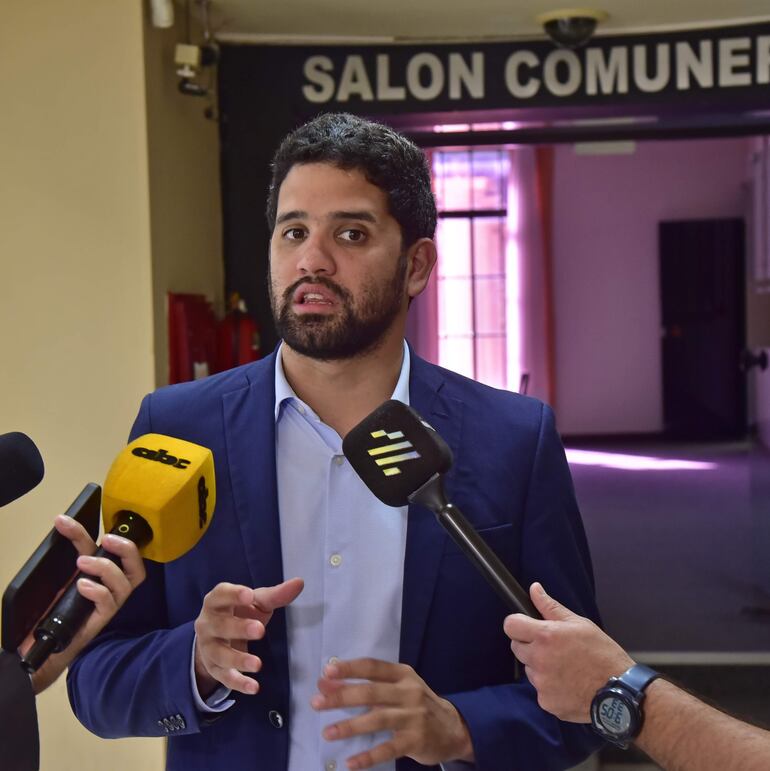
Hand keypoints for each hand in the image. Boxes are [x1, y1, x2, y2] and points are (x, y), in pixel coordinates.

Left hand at [21, 514, 146, 693]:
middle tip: (106, 539)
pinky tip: (81, 586)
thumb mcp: (65, 578)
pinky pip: (109, 603)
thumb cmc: (57, 610)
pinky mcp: (101, 620)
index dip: (94, 532)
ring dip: (106, 568)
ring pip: (126, 583)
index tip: (65, 521)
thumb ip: (73, 556)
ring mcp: (110, 604)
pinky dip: (97, 590)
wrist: (45, 646)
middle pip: (137, 567)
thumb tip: (63, 525)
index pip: (113, 550)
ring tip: (82, 563)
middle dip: (126, 548)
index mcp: (108, 574)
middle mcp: (114, 588)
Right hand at [193, 577, 303, 697]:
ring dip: (238, 659)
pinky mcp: (213, 668)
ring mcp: (208, 647)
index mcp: (216, 601)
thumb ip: (275, 595)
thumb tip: (299, 583)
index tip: (249, 595)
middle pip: (220, 626)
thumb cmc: (239, 612)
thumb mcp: (256, 602)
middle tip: (260, 630)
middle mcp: (207, 624)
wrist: (217, 637)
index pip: (221, 595)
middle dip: (239, 628)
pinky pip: (224, 677)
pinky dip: (238, 683)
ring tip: (258, 664)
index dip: (233, 595)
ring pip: (220, 654)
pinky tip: (254, 687)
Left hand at [311, 658, 473, 769]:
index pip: (373, 667)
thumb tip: (326, 683)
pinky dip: (369, 756)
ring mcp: (414, 716)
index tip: (327, 671)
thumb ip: (365, 686)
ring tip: (327, 732)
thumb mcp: (396, 689)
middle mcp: (409, 692)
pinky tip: (351, 763)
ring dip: (350, 726)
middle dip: (342, 697)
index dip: (350, 668)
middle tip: (316, 703)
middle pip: (371, 693)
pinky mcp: (416, 741)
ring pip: (377, 719)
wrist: (454, 727)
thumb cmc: (417, 703)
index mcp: (403, 674)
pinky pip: (388, 749)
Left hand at [504, 582, 633, 721]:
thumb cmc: (602, 654)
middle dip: (530, 646)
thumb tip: (534, 589)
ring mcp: (541, 683)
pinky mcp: (547, 703)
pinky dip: (550, 687)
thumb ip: (550, 606)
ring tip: (566, 667)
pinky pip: (540, 690)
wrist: (620, 692)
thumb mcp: (579, 623)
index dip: (518, 624)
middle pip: (517, 648)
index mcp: (545, 636)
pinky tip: (569, 684)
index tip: (526, 627)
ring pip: (529, 670)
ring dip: (540, 667)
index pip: (510, 625)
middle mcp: (539, 660)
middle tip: (553, 648)